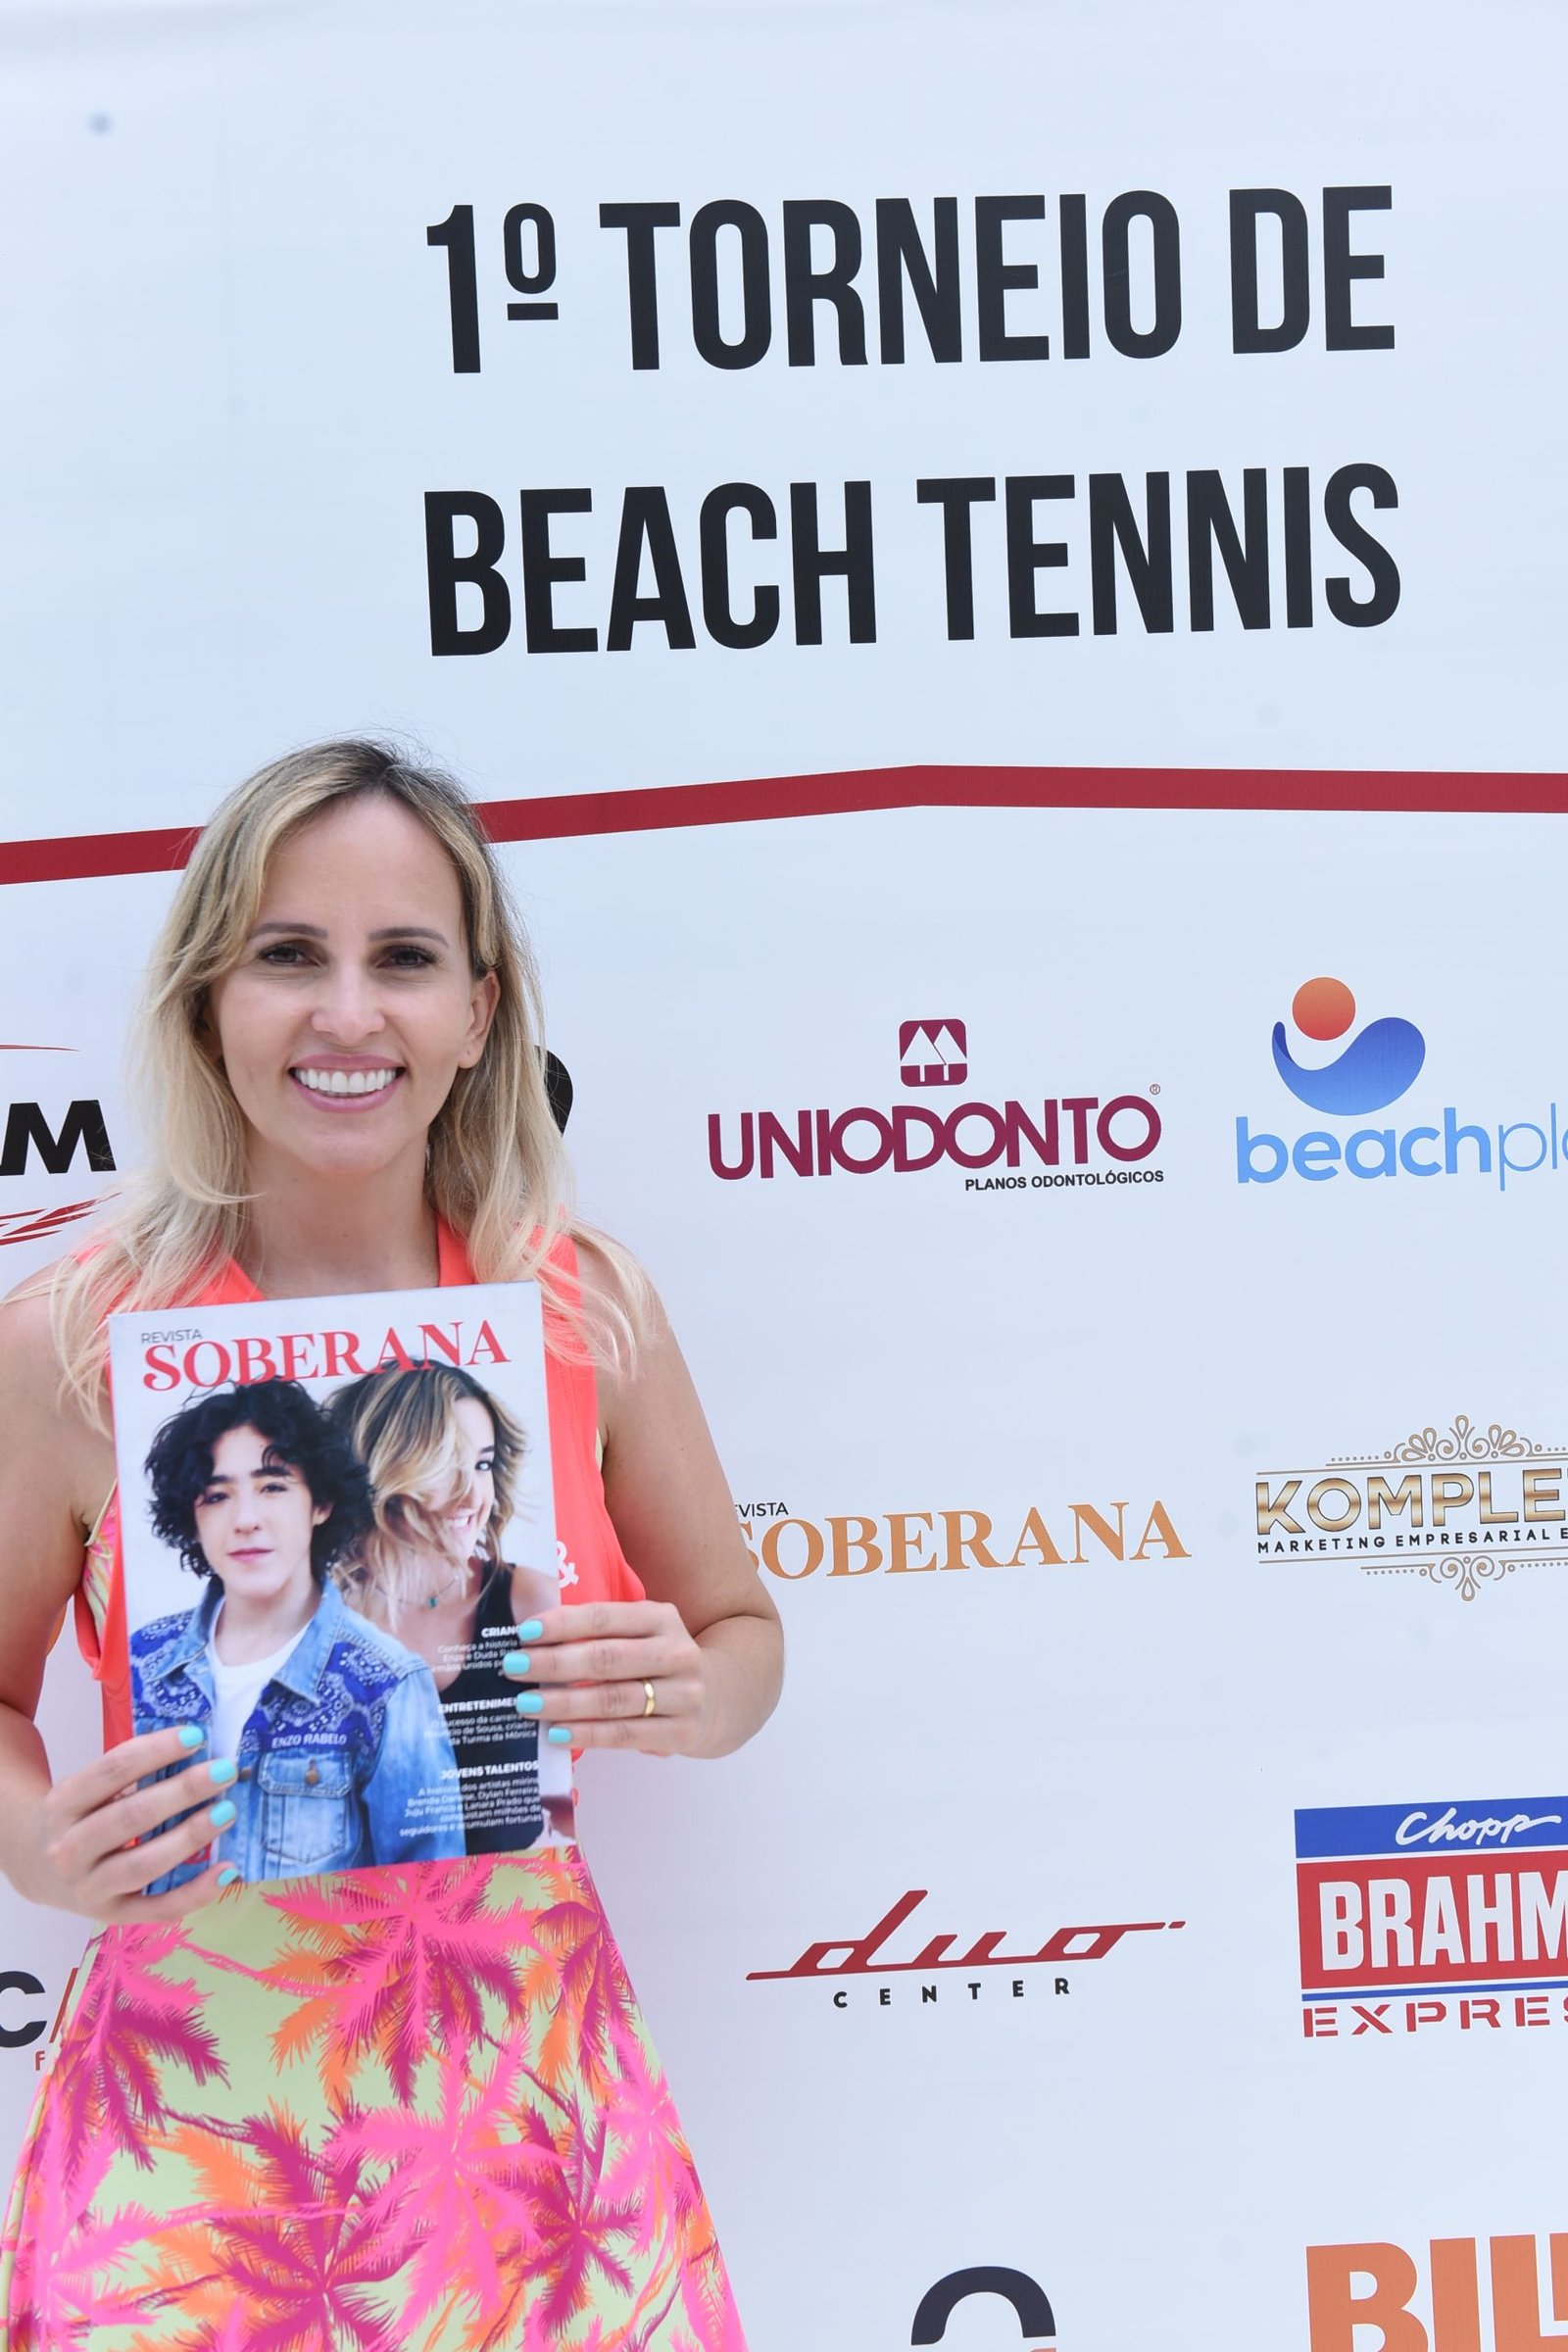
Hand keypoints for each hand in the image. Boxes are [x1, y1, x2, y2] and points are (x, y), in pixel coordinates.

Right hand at [12, 1728, 239, 1921]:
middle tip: (224, 1771)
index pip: (113, 1770)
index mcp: (64, 1804)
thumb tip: (195, 1754)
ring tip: (227, 1812)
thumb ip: (126, 1774)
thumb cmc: (75, 1817)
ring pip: (145, 1863)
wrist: (33, 1867)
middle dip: (183, 1791)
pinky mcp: (110, 1915)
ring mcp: (88, 1887)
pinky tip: (227, 1869)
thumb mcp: (84, 1789)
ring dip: (191, 1837)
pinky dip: (196, 1892)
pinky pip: (158, 1908)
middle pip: (132, 1816)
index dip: (157, 1750)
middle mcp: (70, 1848)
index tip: (197, 1736)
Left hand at [501, 1600, 708, 1754]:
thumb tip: (532, 1640)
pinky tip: (557, 1734)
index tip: (524, 1632)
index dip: (564, 1624)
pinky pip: (625, 1734)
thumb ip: (600, 1634)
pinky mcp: (681, 1732)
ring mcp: (684, 1694)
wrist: (718, 1698)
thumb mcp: (643, 1634)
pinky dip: (587, 1735)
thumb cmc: (659, 1662)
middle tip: (513, 1667)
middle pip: (607, 1658)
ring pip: (613, 1700)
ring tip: (526, 1704)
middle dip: (554, 1663)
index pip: (606, 1618)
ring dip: (564, 1703)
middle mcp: (677, 1652)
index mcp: (662, 1618)